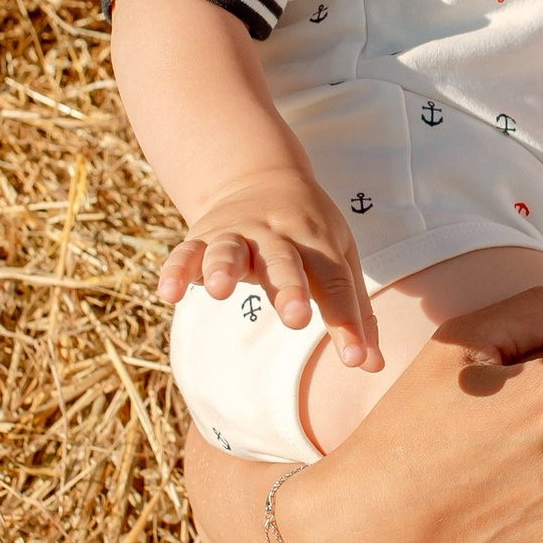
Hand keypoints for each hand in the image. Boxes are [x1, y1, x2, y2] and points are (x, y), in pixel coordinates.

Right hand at [156, 156, 375, 368]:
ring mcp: (237, 234)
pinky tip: (170, 292)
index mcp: (317, 243)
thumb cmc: (308, 230)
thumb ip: (354, 311)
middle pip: (284, 262)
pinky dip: (177, 269)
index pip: (335, 284)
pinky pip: (186, 252)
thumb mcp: (340, 258)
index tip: (356, 359)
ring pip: (230, 249)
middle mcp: (277, 235)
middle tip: (295, 317)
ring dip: (225, 267)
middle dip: (289, 289)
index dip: (347, 323)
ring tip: (222, 291)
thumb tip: (373, 366)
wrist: (260, 176)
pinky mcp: (202, 237)